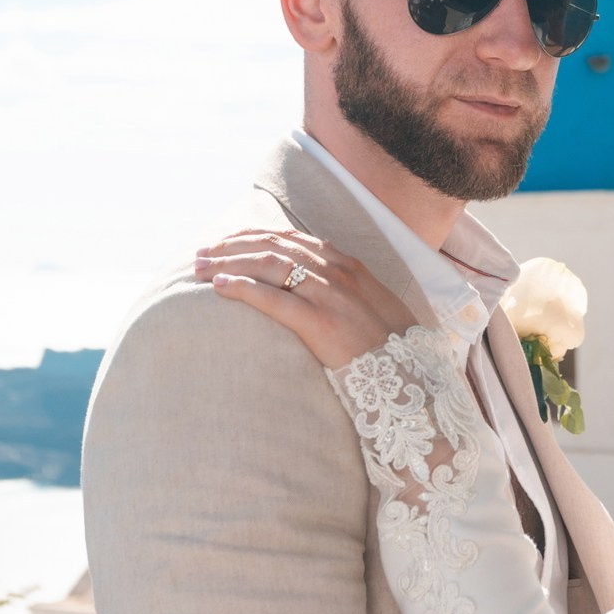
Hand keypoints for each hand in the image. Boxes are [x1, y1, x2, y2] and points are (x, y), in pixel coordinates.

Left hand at [195, 230, 418, 369]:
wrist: (411, 376)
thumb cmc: (390, 347)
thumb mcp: (371, 304)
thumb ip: (345, 285)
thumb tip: (320, 265)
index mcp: (348, 266)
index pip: (291, 239)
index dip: (254, 237)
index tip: (227, 241)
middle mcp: (337, 273)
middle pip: (274, 247)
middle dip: (232, 247)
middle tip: (201, 254)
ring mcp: (330, 296)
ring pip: (269, 266)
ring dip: (229, 263)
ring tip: (201, 268)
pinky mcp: (321, 322)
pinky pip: (274, 299)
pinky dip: (242, 288)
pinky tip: (219, 287)